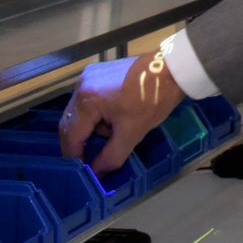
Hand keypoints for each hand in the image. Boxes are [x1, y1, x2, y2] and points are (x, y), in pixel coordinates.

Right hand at [58, 52, 186, 173]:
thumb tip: (97, 173)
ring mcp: (88, 77)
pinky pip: (88, 99)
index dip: (75, 156)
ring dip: (91, 127)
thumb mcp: (132, 133)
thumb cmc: (152, 100)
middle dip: (81, 142)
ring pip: (79, 112)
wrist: (172, 69)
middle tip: (93, 157)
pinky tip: (115, 117)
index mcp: (86, 100)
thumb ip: (111, 156)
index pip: (71, 136)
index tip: (83, 170)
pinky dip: (96, 113)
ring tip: (114, 131)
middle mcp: (80, 86)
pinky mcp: (97, 73)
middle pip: (70, 123)